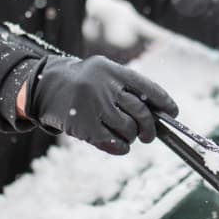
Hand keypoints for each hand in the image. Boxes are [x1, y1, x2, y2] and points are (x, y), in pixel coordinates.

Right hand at [28, 55, 178, 154]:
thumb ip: (126, 88)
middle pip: (141, 112)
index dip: (164, 102)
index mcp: (113, 71)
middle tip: (148, 136)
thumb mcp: (104, 75)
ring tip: (127, 136)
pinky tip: (121, 146)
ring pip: (128, 129)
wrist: (45, 87)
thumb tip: (158, 112)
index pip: (147, 87)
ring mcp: (93, 106)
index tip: (173, 114)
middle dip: (150, 128)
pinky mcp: (83, 125)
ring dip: (132, 137)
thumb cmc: (83, 84)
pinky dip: (121, 147)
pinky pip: (112, 142)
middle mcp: (105, 86)